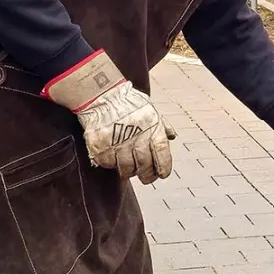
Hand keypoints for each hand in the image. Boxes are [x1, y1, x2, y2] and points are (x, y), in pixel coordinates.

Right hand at [45, 51, 171, 183]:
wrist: (101, 96)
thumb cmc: (129, 103)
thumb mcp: (150, 109)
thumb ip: (161, 125)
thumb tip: (172, 137)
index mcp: (152, 127)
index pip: (162, 153)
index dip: (164, 166)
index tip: (163, 174)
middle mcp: (136, 137)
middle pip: (145, 164)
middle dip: (148, 175)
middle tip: (147, 178)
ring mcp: (117, 143)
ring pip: (127, 168)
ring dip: (129, 172)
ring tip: (130, 170)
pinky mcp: (100, 147)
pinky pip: (109, 164)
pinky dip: (112, 164)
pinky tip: (114, 158)